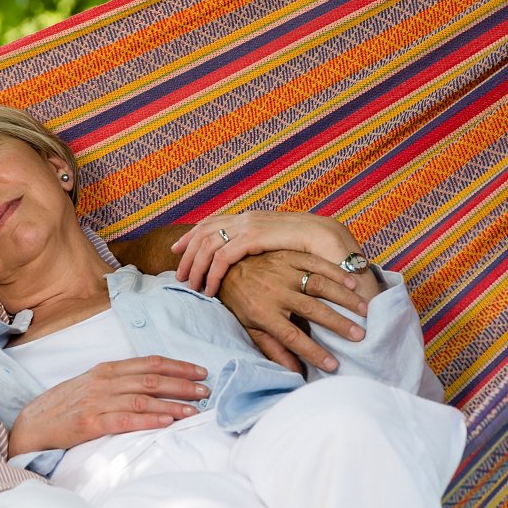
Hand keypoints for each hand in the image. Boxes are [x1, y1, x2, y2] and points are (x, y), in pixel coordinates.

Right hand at [7, 356, 208, 457]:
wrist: (32, 424)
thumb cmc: (65, 405)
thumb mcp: (92, 385)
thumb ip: (118, 382)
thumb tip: (152, 383)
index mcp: (106, 370)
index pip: (149, 363)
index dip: (177, 366)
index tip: (200, 371)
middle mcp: (104, 381)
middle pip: (151, 378)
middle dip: (182, 384)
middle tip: (206, 390)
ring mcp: (97, 401)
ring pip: (143, 398)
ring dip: (172, 403)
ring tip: (194, 410)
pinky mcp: (90, 423)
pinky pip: (125, 419)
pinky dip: (149, 419)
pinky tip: (167, 422)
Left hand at [172, 211, 360, 296]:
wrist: (331, 240)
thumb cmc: (309, 248)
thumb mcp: (277, 245)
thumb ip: (260, 248)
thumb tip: (246, 260)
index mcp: (250, 217)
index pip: (211, 223)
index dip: (191, 235)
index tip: (177, 249)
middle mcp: (245, 218)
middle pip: (203, 232)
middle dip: (187, 253)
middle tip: (178, 275)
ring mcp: (248, 226)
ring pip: (207, 245)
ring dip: (196, 267)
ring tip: (191, 287)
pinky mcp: (253, 237)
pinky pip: (222, 257)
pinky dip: (212, 274)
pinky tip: (210, 289)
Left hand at [216, 250, 369, 372]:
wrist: (227, 267)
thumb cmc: (242, 302)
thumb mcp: (251, 328)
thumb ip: (274, 349)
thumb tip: (295, 373)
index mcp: (263, 313)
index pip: (292, 337)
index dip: (313, 352)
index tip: (334, 365)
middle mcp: (274, 292)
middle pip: (311, 309)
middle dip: (337, 323)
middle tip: (360, 335)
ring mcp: (283, 272)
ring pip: (318, 284)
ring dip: (343, 297)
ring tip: (364, 309)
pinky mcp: (288, 256)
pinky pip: (315, 262)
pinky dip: (335, 272)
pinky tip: (353, 282)